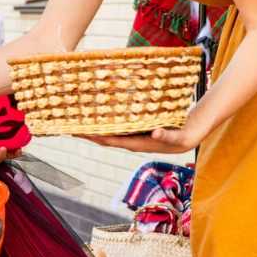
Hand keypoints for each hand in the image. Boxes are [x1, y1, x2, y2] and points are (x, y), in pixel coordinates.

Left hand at [84, 116, 202, 154]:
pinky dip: (105, 120)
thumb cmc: (183, 137)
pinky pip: (116, 125)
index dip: (93, 136)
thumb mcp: (176, 137)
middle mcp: (130, 140)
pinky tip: (97, 113)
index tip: (79, 131)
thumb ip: (166, 136)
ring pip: (108, 131)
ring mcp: (132, 135)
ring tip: (78, 117)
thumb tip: (154, 133)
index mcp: (136, 143)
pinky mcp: (135, 129)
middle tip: (68, 123)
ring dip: (93, 126)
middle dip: (86, 132)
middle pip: (103, 137)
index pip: (109, 140)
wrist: (189, 136)